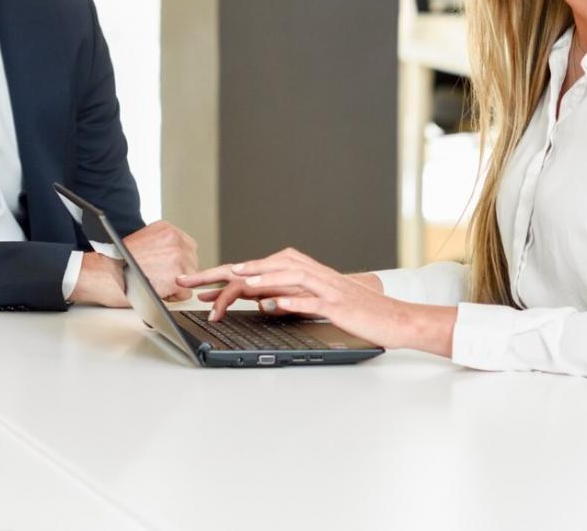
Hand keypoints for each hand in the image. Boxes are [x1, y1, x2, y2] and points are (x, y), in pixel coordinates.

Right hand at [122, 220, 198, 301]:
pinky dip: (173, 297)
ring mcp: (177, 258)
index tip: (166, 267)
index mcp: (166, 229)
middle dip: (179, 272)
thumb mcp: (143, 241)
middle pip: (192, 261)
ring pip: (190, 278)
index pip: (187, 246)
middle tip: (158, 277)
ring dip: (176, 285)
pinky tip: (158, 292)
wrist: (103, 273)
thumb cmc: (117, 261)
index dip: (178, 260)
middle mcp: (175, 240)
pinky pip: (186, 293)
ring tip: (156, 284)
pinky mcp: (176, 278)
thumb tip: (174, 257)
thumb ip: (162, 245)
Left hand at [177, 247, 455, 355]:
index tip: (194, 283)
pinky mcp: (337, 304)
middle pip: (262, 267)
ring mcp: (323, 287)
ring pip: (285, 277)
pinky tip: (274, 305)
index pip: (254, 268)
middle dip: (226, 273)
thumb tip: (256, 301)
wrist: (392, 318)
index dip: (222, 274)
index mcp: (300, 271)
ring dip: (259, 280)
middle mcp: (309, 273)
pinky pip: (310, 300)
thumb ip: (285, 296)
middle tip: (196, 280)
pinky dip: (291, 301)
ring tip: (234, 283)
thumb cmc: (352, 311)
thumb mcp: (312, 301)